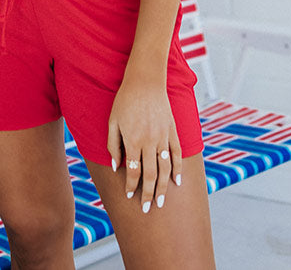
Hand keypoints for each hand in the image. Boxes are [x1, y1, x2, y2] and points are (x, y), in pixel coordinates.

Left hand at [107, 76, 181, 211]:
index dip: (131, 186)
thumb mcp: (113, 121)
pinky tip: (177, 181)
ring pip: (165, 168)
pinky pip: (176, 153)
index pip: (132, 171)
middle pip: (151, 175)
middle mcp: (149, 141)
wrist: (145, 80)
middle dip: (149, 194)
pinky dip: (177, 169)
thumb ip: (113, 145)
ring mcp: (163, 136)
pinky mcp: (172, 130)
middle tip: (147, 209)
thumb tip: (116, 166)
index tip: (129, 196)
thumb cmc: (125, 100)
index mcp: (133, 140)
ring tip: (161, 202)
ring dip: (164, 187)